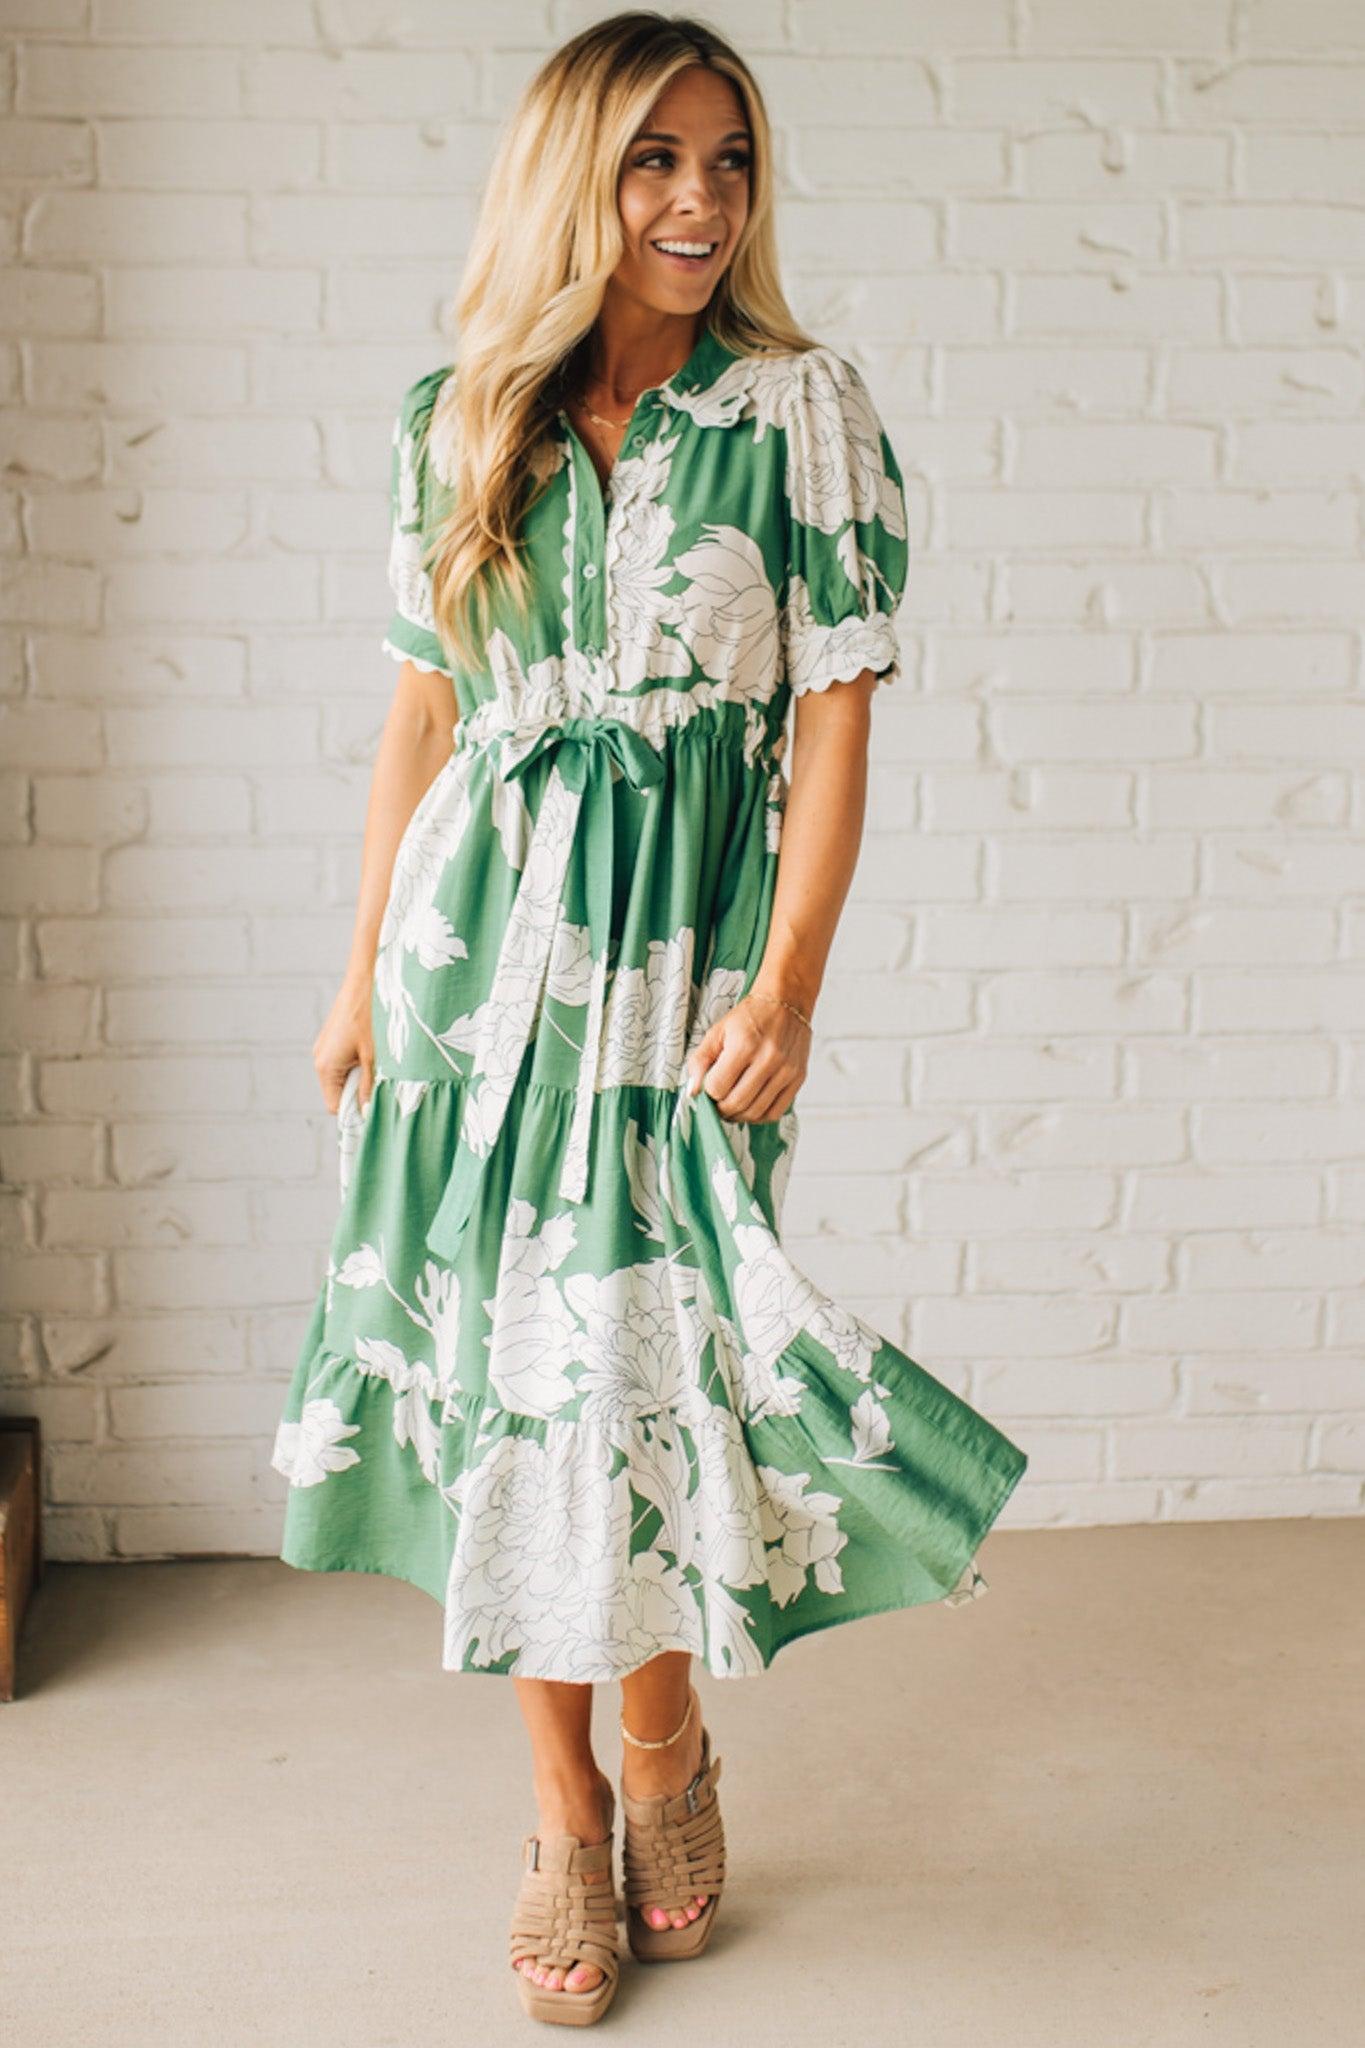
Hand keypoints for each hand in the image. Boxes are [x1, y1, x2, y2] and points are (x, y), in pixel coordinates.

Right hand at [312, 977, 374, 1113]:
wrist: (366, 980)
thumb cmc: (371, 1017)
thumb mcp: (374, 1056)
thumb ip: (369, 1086)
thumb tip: (368, 1111)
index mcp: (326, 1066)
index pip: (334, 1106)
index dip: (354, 1112)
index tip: (374, 1110)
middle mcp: (320, 1059)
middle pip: (337, 1092)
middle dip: (358, 1093)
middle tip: (381, 1083)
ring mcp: (324, 1048)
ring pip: (341, 1077)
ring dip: (359, 1077)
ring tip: (377, 1063)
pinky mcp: (331, 1039)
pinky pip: (342, 1062)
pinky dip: (356, 1063)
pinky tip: (372, 1051)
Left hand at [684, 991, 810, 1122]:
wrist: (786, 1003)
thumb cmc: (750, 1017)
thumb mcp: (717, 1032)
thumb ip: (700, 1061)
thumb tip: (693, 1091)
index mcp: (745, 1045)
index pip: (718, 1087)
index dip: (708, 1092)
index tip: (707, 1088)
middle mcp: (768, 1059)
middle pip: (736, 1103)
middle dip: (720, 1109)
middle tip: (716, 1103)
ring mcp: (786, 1071)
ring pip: (755, 1112)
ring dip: (738, 1116)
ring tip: (730, 1107)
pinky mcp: (798, 1078)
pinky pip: (776, 1112)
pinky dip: (759, 1117)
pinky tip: (750, 1107)